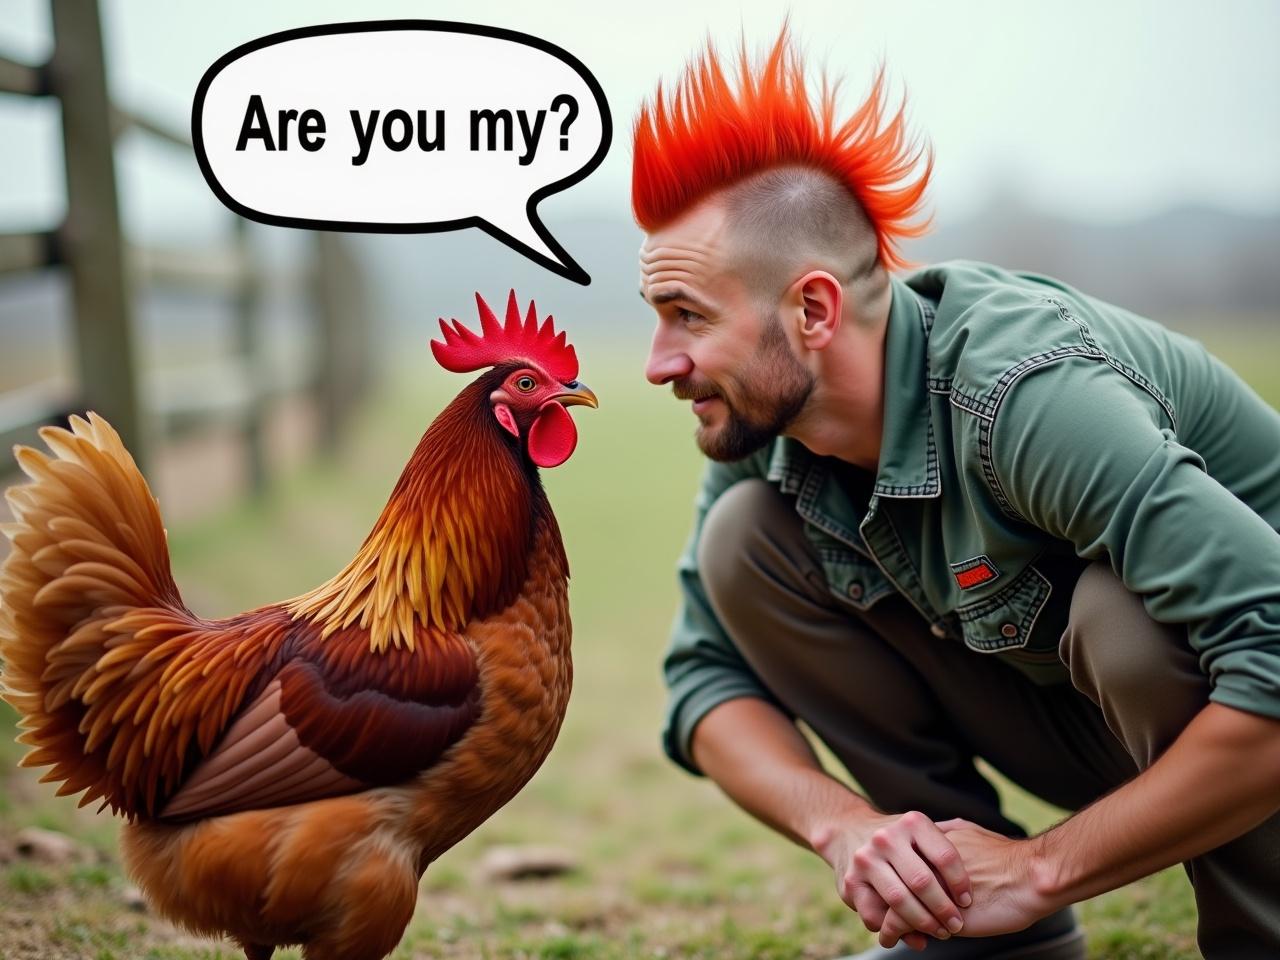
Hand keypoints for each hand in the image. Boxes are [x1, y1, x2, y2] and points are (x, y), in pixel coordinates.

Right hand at [815, 810, 972, 949]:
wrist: (848, 830)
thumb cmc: (900, 841)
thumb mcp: (921, 837)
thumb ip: (943, 860)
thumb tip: (963, 901)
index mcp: (911, 822)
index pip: (944, 856)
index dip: (960, 884)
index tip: (967, 902)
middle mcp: (886, 838)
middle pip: (921, 881)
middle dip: (943, 910)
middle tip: (955, 925)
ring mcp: (865, 859)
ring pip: (898, 901)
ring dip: (922, 923)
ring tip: (937, 932)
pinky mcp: (851, 881)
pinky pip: (875, 915)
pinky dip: (893, 930)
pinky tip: (905, 932)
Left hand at [879, 818, 1057, 944]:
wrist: (1030, 877)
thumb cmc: (1007, 862)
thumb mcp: (970, 834)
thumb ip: (947, 836)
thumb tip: (937, 836)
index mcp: (927, 837)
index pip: (894, 860)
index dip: (889, 878)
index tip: (888, 893)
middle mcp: (919, 857)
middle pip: (886, 878)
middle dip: (883, 899)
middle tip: (882, 915)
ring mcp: (922, 882)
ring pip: (888, 899)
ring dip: (885, 918)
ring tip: (887, 932)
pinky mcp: (929, 907)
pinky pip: (897, 920)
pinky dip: (891, 931)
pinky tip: (892, 939)